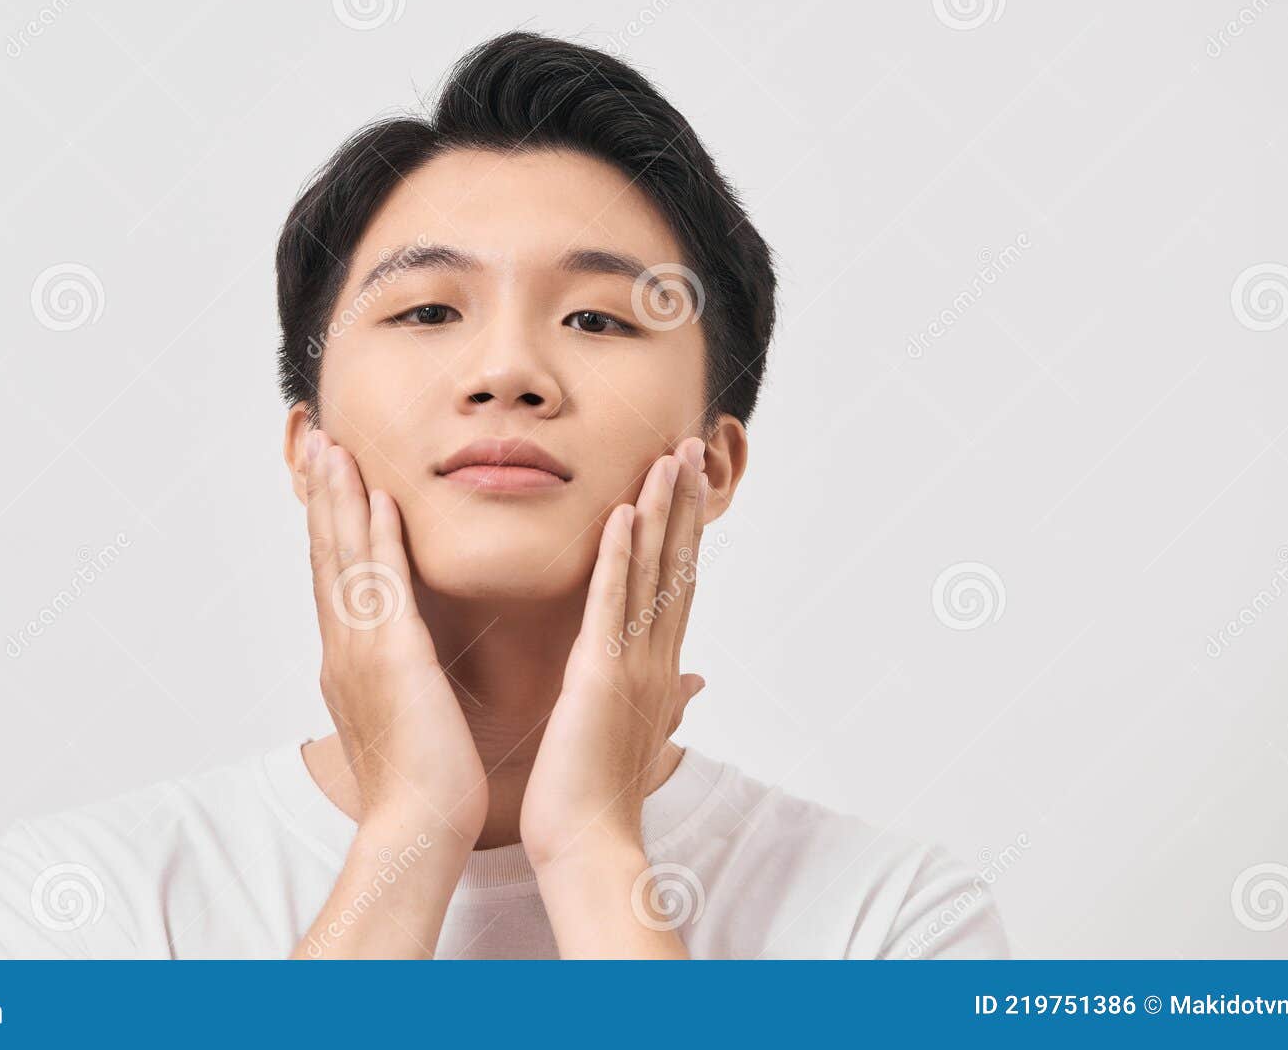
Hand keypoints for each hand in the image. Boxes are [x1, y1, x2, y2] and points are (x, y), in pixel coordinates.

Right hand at [302, 429, 487, 843]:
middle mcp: (344, 647)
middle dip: (323, 495)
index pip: (334, 577)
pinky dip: (377, 537)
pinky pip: (381, 582)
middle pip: (327, 554)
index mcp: (348, 660)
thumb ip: (394, 677)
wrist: (416, 826)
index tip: (329, 479)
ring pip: (345, 557)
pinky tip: (379, 498)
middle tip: (318, 442)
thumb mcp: (400, 714)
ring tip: (334, 448)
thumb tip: (397, 661)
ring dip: (339, 498)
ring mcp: (361, 648)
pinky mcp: (392, 655)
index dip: (330, 524)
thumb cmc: (420, 782)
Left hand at [520, 436, 708, 870]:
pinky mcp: (601, 672)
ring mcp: (633, 662)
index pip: (678, 584)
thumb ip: (669, 703)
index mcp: (659, 669)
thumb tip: (698, 685)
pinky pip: (613, 602)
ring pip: (655, 571)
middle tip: (691, 445)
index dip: (687, 531)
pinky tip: (625, 512)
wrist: (590, 843)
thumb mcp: (642, 737)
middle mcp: (656, 657)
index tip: (689, 484)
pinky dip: (622, 555)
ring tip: (670, 456)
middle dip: (685, 502)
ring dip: (663, 510)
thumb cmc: (602, 795)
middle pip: (678, 563)